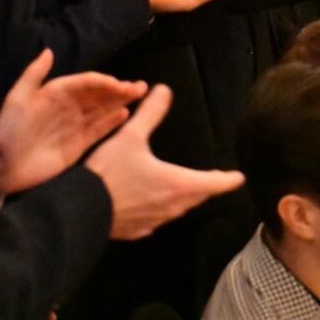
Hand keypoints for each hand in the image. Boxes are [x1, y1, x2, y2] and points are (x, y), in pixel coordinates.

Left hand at [0, 49, 147, 196]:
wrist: (2, 167)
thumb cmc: (8, 130)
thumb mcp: (17, 99)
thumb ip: (34, 74)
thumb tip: (49, 51)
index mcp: (56, 92)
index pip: (87, 82)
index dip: (105, 82)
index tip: (122, 85)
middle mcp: (69, 106)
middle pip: (99, 95)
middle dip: (120, 89)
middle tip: (141, 87)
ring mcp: (76, 126)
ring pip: (102, 110)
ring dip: (120, 102)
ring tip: (141, 96)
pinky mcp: (79, 145)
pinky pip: (99, 130)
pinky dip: (112, 122)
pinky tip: (126, 115)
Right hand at [86, 85, 244, 238]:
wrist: (81, 209)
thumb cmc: (111, 172)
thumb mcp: (130, 137)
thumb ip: (150, 114)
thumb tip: (165, 90)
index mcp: (177, 184)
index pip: (213, 183)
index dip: (228, 180)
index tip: (238, 178)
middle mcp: (172, 206)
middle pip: (197, 197)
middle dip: (207, 187)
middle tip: (215, 180)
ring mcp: (155, 221)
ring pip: (178, 209)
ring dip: (186, 199)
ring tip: (188, 189)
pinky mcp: (138, 230)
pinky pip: (157, 218)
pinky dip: (162, 208)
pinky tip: (154, 204)